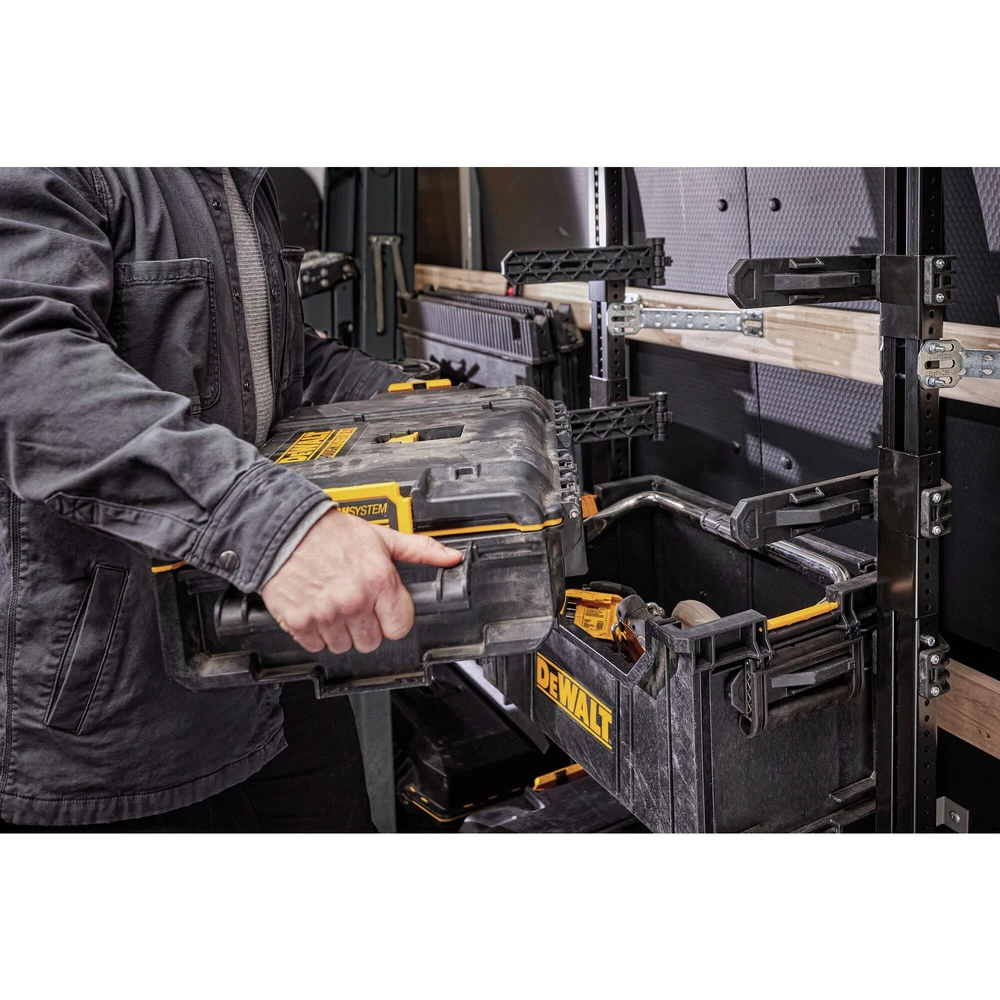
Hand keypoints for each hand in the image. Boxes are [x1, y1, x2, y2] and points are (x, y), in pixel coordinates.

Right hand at [260, 509, 461, 655]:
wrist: (285, 528)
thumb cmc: (330, 532)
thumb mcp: (381, 537)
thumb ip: (419, 550)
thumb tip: (449, 557)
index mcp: (379, 581)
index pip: (400, 627)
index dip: (394, 618)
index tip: (384, 609)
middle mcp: (354, 601)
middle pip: (373, 641)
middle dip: (368, 626)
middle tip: (357, 604)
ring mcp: (326, 615)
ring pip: (344, 646)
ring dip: (341, 632)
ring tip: (335, 605)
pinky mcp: (299, 622)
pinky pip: (316, 646)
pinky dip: (316, 634)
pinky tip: (316, 610)